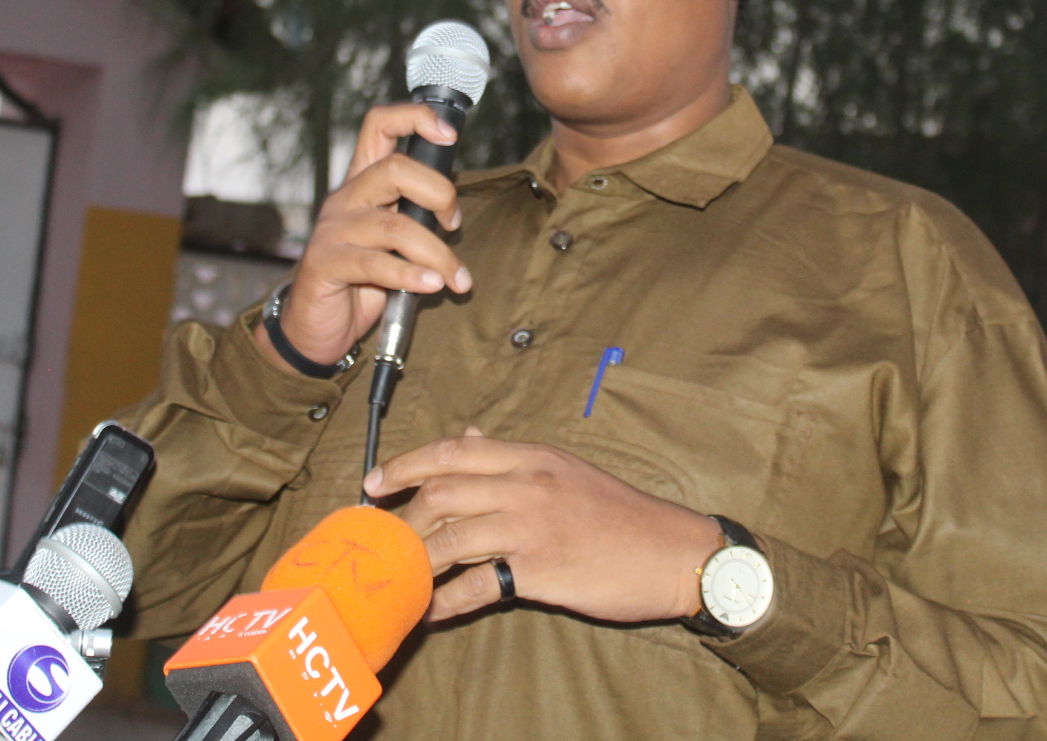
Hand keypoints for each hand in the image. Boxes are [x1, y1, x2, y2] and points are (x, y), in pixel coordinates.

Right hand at [254, 103, 470, 368]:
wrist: (317, 326)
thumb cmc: (363, 279)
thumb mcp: (393, 240)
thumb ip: (416, 217)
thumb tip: (455, 211)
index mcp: (362, 181)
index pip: (380, 125)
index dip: (415, 118)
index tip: (449, 135)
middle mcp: (345, 198)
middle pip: (395, 169)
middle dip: (440, 194)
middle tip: (455, 225)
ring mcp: (333, 230)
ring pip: (395, 226)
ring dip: (438, 254)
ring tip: (458, 279)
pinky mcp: (326, 264)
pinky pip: (376, 264)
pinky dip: (412, 275)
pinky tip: (433, 287)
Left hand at [365, 429, 723, 622]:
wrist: (671, 551)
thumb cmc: (619, 513)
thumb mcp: (566, 470)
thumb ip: (515, 459)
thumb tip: (470, 436)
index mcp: (532, 456)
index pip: (454, 450)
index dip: (407, 464)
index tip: (375, 482)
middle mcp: (527, 484)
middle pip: (443, 493)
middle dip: (404, 518)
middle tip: (382, 540)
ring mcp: (531, 527)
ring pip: (451, 538)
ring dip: (417, 561)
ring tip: (399, 578)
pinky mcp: (539, 571)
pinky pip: (476, 587)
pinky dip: (445, 601)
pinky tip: (431, 611)